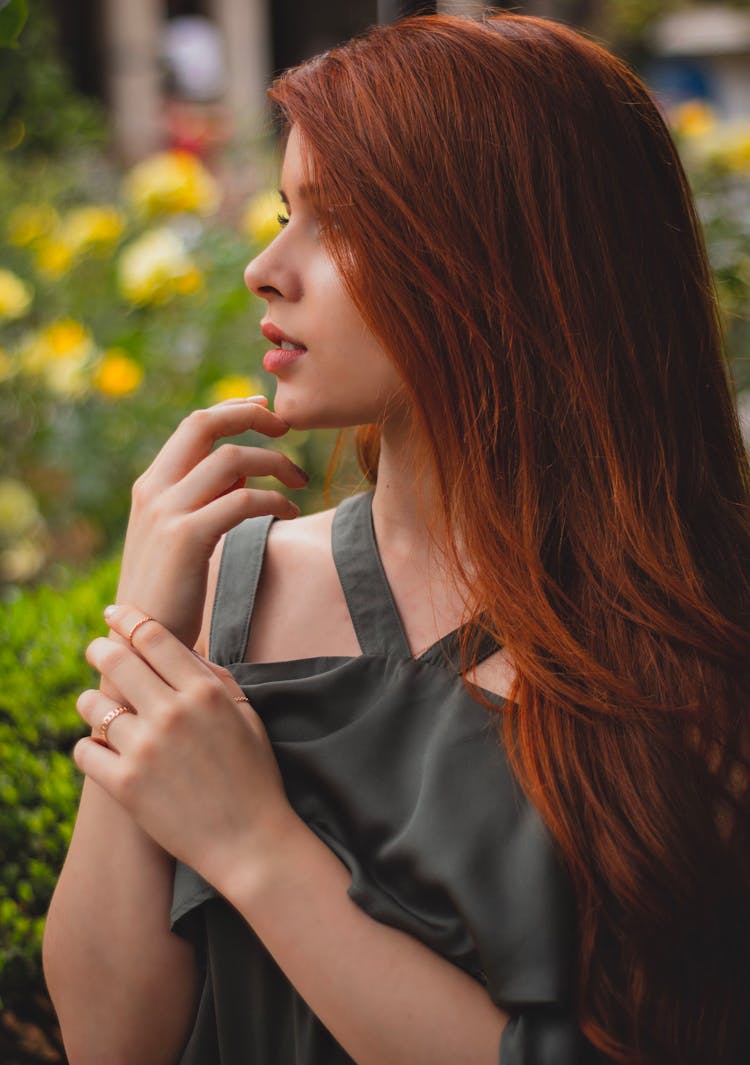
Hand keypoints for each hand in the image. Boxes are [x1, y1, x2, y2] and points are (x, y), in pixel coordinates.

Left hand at [74, 605, 296, 886]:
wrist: (251, 842)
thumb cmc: (253, 775)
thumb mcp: (246, 714)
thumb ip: (213, 677)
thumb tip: (183, 646)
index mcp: (204, 691)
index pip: (153, 637)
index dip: (127, 619)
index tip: (114, 615)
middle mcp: (172, 713)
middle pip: (115, 660)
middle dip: (99, 648)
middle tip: (97, 649)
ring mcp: (145, 750)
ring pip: (91, 705)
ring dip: (91, 703)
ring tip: (101, 710)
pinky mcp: (125, 786)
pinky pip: (83, 751)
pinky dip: (88, 749)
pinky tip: (102, 751)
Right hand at [116, 397, 307, 646]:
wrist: (140, 641)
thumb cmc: (169, 592)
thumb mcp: (181, 534)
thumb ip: (205, 497)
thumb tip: (243, 469)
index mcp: (151, 485)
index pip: (193, 425)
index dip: (232, 410)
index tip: (264, 410)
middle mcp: (154, 490)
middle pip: (205, 424)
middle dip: (251, 417)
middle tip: (286, 428)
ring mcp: (167, 512)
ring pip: (231, 459)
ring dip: (275, 462)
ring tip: (300, 482)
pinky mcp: (187, 537)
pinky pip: (243, 500)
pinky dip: (274, 500)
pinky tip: (289, 512)